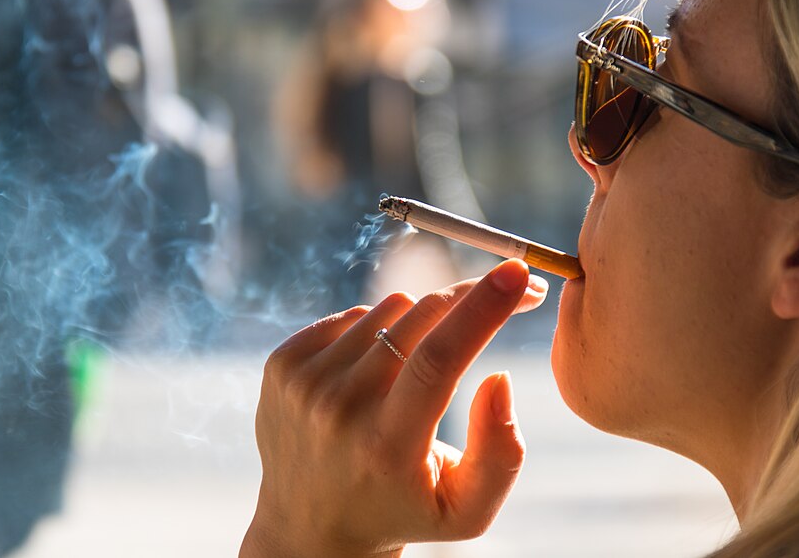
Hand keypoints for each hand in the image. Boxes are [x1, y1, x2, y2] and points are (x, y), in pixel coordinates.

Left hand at [240, 259, 546, 557]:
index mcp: (386, 446)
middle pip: (419, 320)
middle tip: (506, 296)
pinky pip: (352, 314)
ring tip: (414, 375)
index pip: (438, 360)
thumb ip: (500, 454)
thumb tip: (499, 378)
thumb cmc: (402, 510)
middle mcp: (338, 410)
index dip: (481, 308)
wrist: (309, 525)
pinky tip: (375, 373)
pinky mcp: (280, 364)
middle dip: (470, 298)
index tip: (518, 272)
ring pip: (390, 309)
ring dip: (420, 324)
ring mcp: (303, 383)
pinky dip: (378, 331)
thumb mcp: (467, 510)